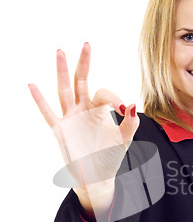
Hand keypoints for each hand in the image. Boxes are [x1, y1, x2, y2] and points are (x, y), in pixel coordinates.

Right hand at [28, 43, 139, 188]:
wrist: (98, 177)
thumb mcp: (125, 138)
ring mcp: (70, 118)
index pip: (103, 93)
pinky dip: (40, 100)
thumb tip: (130, 104)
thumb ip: (130, 122)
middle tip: (87, 44)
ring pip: (65, 90)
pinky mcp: (61, 130)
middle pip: (82, 81)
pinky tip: (32, 85)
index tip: (121, 109)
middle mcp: (83, 110)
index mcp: (98, 109)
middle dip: (84, 63)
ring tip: (60, 52)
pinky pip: (48, 113)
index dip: (113, 97)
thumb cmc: (110, 157)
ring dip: (63, 72)